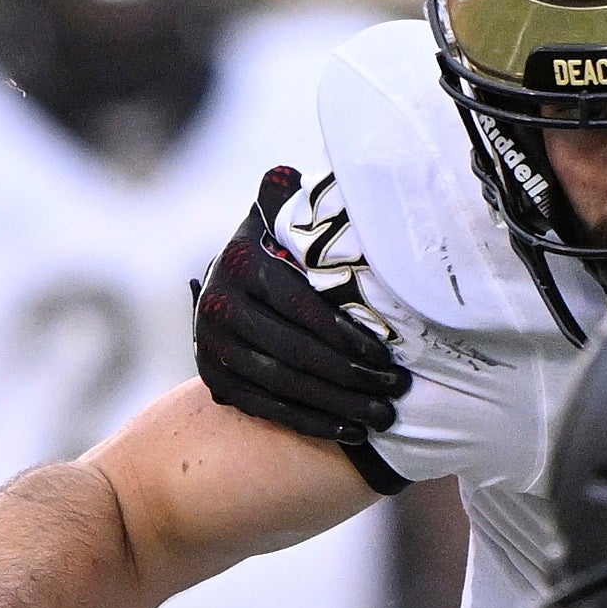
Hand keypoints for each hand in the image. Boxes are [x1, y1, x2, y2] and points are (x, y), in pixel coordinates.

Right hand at [189, 165, 409, 445]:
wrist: (229, 286)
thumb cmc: (281, 247)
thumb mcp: (286, 217)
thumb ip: (298, 201)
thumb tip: (294, 175)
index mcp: (243, 263)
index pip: (300, 305)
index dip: (345, 333)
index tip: (388, 353)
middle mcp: (218, 305)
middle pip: (293, 351)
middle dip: (350, 375)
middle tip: (395, 389)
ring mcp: (211, 346)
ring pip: (282, 384)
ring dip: (336, 405)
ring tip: (381, 415)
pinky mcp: (212, 377)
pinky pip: (266, 408)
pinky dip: (310, 423)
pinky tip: (349, 432)